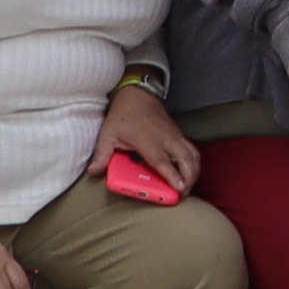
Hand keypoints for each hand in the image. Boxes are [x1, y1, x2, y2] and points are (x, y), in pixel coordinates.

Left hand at [103, 81, 204, 195]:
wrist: (137, 94)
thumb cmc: (123, 114)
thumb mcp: (108, 133)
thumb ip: (102, 154)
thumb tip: (93, 171)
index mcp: (148, 141)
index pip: (163, 162)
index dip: (173, 176)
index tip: (179, 188)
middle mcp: (166, 139)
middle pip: (186, 160)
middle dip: (189, 178)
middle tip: (183, 194)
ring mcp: (175, 136)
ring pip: (193, 155)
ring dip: (194, 172)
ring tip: (188, 186)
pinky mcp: (179, 134)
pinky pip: (193, 150)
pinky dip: (194, 163)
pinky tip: (190, 172)